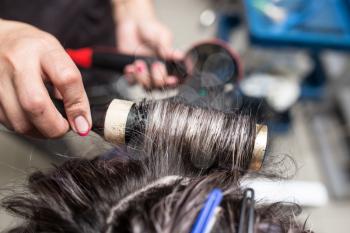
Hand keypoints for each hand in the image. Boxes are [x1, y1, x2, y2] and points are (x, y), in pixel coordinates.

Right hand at [0, 20, 90, 137]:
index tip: (82, 123)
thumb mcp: (59, 59)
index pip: (66, 79)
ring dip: (40, 131)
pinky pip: (8, 123)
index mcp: (44, 50)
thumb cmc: (34, 51)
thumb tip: (81, 123)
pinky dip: (25, 127)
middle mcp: (17, 63)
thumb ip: (73, 88)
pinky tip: (32, 119)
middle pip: (35, 104)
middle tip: (64, 128)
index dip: (77, 106)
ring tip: (49, 123)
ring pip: (19, 121)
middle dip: (54, 127)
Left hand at [115, 0, 182, 88]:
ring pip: (146, 86)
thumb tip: (179, 56)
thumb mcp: (162, 35)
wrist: (133, 22)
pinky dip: (131, 77)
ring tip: (140, 63)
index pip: (173, 80)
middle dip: (158, 79)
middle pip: (159, 86)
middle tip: (156, 64)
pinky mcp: (132, 71)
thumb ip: (167, 48)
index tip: (171, 79)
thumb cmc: (150, 28)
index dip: (173, 83)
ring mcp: (145, 73)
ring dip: (143, 78)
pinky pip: (131, 81)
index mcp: (168, 65)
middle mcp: (157, 71)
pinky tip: (130, 68)